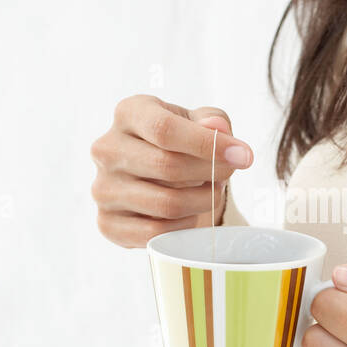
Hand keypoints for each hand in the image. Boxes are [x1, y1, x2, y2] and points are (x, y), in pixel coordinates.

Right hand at [91, 95, 252, 247]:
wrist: (158, 177)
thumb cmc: (183, 142)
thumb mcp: (201, 122)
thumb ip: (213, 121)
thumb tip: (218, 129)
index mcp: (129, 113)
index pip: (165, 129)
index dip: (208, 144)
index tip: (243, 156)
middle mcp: (107, 149)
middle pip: (167, 166)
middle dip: (210, 173)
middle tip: (229, 174)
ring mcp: (103, 188)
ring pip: (165, 204)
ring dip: (202, 201)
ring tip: (213, 192)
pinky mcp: (107, 223)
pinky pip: (155, 233)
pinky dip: (184, 226)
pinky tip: (192, 213)